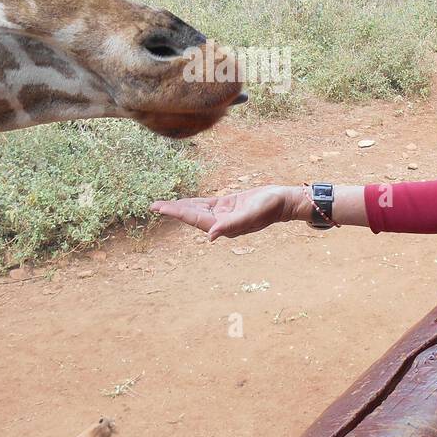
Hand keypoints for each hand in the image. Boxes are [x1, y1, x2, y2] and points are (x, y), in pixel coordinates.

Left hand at [150, 185, 296, 241]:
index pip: (195, 219)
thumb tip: (210, 236)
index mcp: (223, 226)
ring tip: (163, 204)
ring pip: (197, 210)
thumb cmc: (270, 207)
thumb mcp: (252, 214)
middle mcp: (221, 222)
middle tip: (153, 205)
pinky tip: (184, 200)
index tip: (160, 208)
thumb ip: (232, 225)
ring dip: (181, 207)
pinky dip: (194, 202)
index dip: (177, 213)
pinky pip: (206, 204)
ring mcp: (224, 214)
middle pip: (191, 215)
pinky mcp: (228, 205)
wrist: (283, 202)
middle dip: (173, 210)